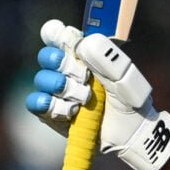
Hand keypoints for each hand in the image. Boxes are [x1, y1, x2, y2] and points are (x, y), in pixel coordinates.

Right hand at [24, 19, 169, 169]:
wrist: (132, 134)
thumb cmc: (131, 101)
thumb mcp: (125, 77)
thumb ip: (106, 57)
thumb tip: (82, 43)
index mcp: (84, 56)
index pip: (59, 36)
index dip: (57, 35)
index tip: (66, 40)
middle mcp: (67, 71)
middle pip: (47, 55)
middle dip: (63, 63)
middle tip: (84, 76)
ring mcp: (58, 92)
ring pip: (42, 79)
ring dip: (63, 87)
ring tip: (84, 99)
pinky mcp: (52, 114)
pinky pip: (36, 103)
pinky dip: (51, 105)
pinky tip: (70, 111)